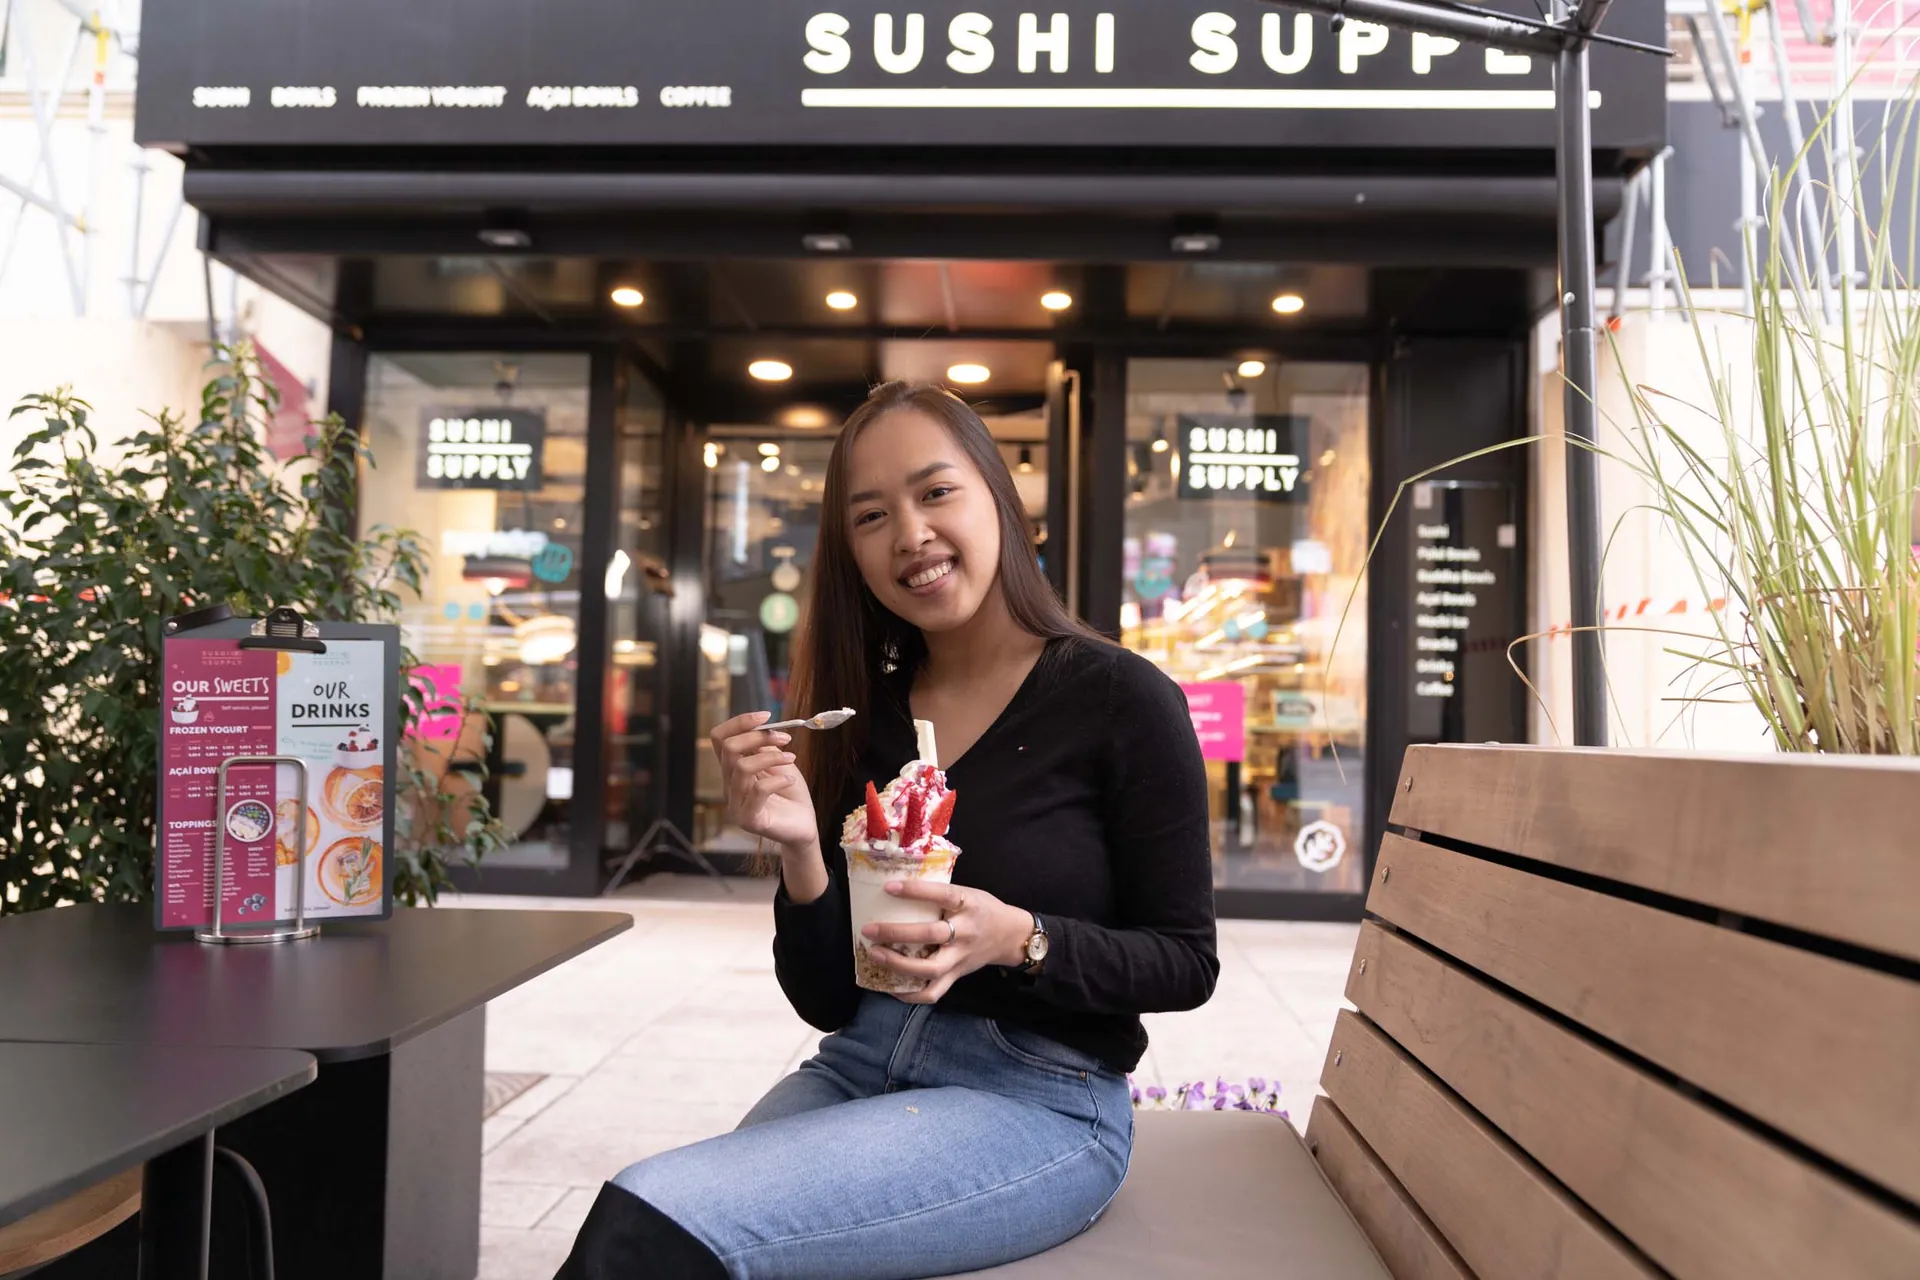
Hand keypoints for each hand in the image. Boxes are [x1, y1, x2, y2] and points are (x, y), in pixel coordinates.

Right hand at [709, 712, 816, 850]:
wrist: (804, 827)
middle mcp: (729, 785)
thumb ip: (765, 747)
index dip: (740, 722)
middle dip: (759, 736)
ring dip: (771, 757)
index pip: (719, 738)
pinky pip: (757, 791)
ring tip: (791, 759)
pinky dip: (778, 779)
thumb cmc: (790, 794)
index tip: (767, 715)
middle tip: (786, 739)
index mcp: (732, 769)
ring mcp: (736, 804)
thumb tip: (760, 727)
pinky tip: (791, 781)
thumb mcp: (779, 763)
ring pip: (742, 768)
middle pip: (729, 748)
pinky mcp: (749, 820)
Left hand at [862, 880, 1032, 1004]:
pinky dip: (909, 994)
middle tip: (870, 929)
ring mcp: (961, 958)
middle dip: (896, 933)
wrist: (1010, 936)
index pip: (942, 895)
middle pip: (930, 935)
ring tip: (875, 955)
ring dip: (898, 965)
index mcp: (968, 905)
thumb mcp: (968, 894)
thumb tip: (898, 887)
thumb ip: (941, 895)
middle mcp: (965, 932)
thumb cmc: (983, 909)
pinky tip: (889, 986)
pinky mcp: (957, 976)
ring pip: (930, 969)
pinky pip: (932, 992)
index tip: (888, 888)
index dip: (915, 891)